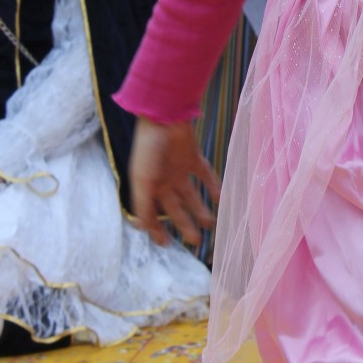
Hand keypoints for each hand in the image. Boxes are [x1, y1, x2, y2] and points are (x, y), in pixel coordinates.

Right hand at [129, 118, 219, 246]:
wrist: (164, 116)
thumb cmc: (149, 149)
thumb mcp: (141, 180)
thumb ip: (143, 205)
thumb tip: (142, 229)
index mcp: (147, 187)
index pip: (152, 214)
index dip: (157, 230)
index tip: (166, 245)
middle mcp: (163, 181)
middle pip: (175, 208)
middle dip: (184, 225)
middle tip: (196, 242)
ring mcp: (179, 170)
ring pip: (191, 196)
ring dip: (200, 210)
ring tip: (211, 225)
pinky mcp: (193, 158)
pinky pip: (205, 176)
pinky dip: (213, 188)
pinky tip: (221, 200)